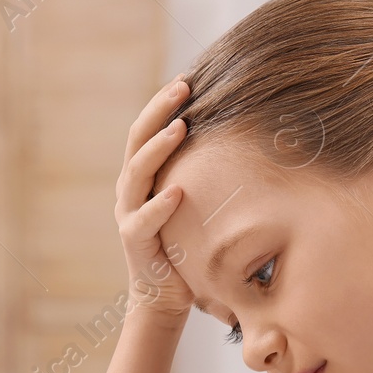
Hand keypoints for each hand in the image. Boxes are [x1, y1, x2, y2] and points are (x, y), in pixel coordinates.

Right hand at [116, 76, 192, 320]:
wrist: (165, 295)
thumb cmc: (185, 244)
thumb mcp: (195, 202)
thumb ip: (203, 173)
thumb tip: (243, 138)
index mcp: (143, 176)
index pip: (148, 129)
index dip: (163, 102)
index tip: (188, 76)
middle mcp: (130, 190)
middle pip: (137, 141)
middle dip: (159, 110)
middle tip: (184, 86)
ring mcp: (128, 214)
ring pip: (136, 174)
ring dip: (157, 148)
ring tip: (180, 127)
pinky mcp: (134, 243)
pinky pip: (143, 221)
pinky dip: (159, 206)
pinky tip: (178, 192)